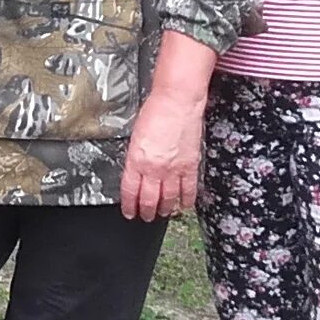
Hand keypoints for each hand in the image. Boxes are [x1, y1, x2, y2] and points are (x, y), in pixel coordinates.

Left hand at [118, 85, 206, 221]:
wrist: (177, 101)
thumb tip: (136, 171)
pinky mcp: (190, 166)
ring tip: (163, 214)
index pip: (130, 191)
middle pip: (149, 200)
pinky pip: (188, 190)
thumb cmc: (155, 111)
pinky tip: (183, 205)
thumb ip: (136, 157)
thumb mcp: (135, 136)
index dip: (129, 206)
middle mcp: (154, 169)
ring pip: (168, 199)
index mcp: (136, 160)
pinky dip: (186, 201)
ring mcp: (174, 169)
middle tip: (146, 217)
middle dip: (147, 212)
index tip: (130, 212)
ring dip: (165, 209)